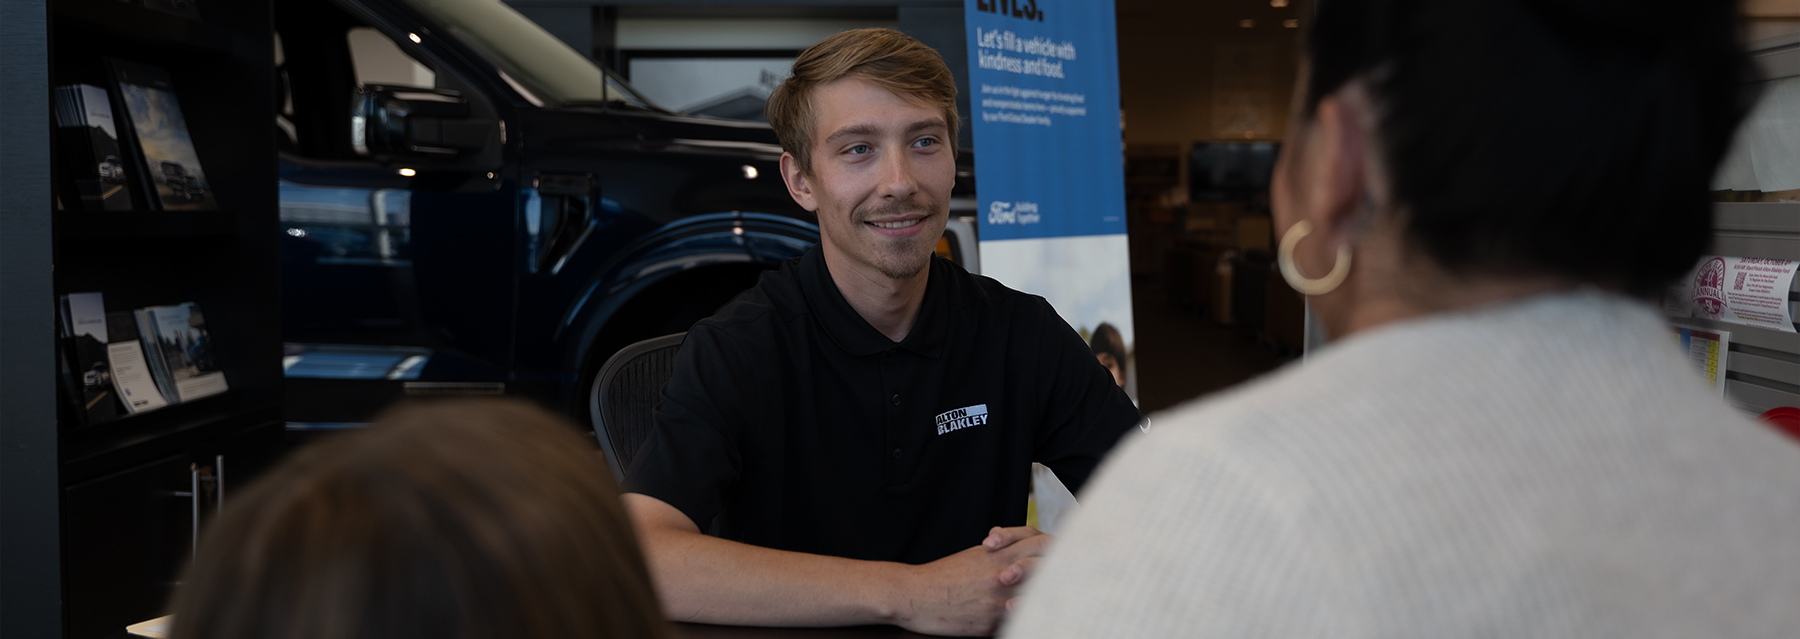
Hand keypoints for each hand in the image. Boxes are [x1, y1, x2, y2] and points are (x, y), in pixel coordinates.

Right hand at [892, 526, 1051, 635]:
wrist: (914, 594)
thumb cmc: (942, 575)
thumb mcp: (974, 555)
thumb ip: (1001, 551)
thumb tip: (1020, 550)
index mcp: (999, 556)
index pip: (1040, 545)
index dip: (1056, 549)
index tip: (1062, 556)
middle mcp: (1002, 576)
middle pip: (1045, 570)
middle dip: (1057, 574)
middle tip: (1064, 579)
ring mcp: (997, 602)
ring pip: (1034, 599)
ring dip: (1041, 600)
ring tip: (1046, 603)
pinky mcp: (988, 624)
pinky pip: (1014, 624)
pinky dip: (1020, 621)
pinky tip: (1022, 620)